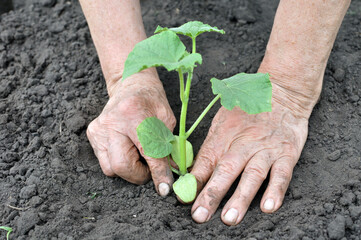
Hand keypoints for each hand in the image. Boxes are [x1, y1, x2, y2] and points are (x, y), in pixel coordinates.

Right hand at [87, 71, 175, 195]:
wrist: (130, 85)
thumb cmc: (151, 101)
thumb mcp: (167, 119)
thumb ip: (169, 146)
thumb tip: (173, 172)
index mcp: (134, 114)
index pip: (147, 152)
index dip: (158, 173)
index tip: (165, 189)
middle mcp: (112, 122)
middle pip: (122, 166)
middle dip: (139, 175)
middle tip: (150, 169)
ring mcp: (99, 128)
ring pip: (111, 168)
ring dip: (129, 170)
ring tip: (139, 156)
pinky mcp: (92, 134)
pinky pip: (105, 161)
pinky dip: (119, 162)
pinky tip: (128, 150)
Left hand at [190, 80, 312, 224]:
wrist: (280, 93)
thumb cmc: (246, 111)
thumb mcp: (222, 122)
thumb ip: (210, 147)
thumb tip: (194, 172)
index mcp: (223, 138)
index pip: (205, 163)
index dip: (194, 182)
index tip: (184, 200)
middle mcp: (242, 145)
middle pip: (225, 171)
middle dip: (211, 195)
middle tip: (200, 215)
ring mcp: (265, 150)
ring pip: (252, 176)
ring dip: (240, 198)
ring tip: (230, 217)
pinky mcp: (286, 153)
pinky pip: (282, 174)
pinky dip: (276, 190)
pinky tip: (268, 207)